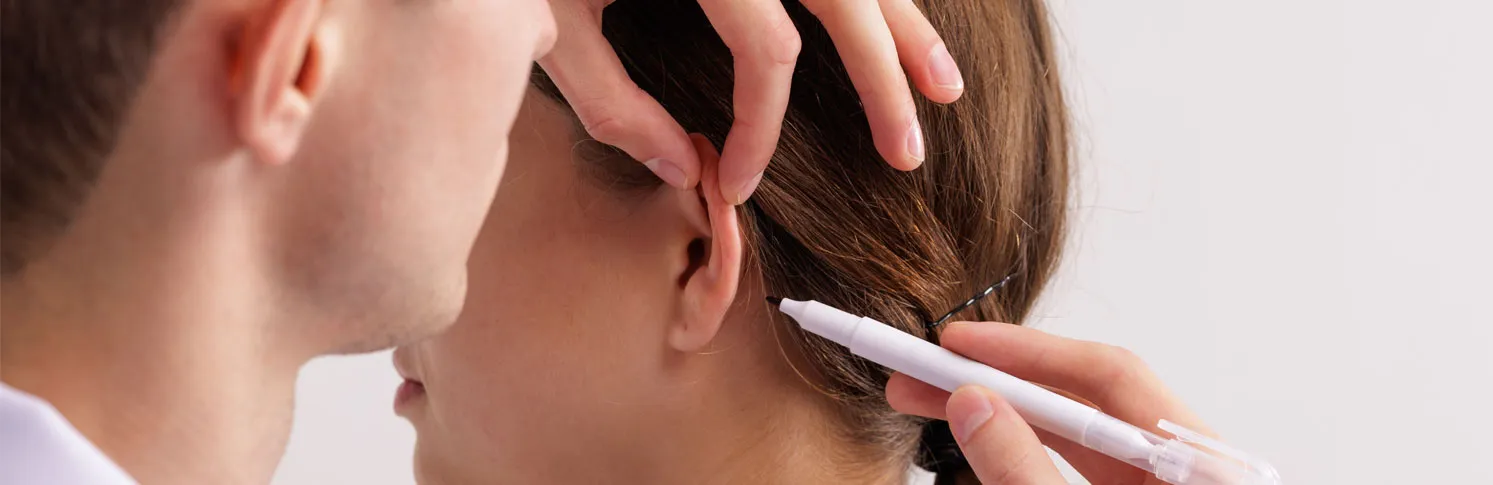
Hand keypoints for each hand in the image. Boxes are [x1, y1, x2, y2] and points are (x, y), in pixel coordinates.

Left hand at [540, 0, 964, 202]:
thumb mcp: (548, 20)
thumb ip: (611, 100)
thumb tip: (679, 168)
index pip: (766, 51)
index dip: (761, 128)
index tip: (739, 184)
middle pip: (845, 0)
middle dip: (882, 80)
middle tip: (906, 153)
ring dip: (906, 27)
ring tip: (944, 90)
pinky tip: (898, 23)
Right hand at [886, 322, 1212, 483]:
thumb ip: (1023, 472)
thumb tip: (974, 405)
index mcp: (1203, 466)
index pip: (1109, 376)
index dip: (1026, 353)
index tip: (958, 344)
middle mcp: (1184, 468)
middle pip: (1084, 397)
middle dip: (997, 381)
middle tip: (921, 372)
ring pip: (1073, 431)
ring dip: (998, 412)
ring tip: (928, 402)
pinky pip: (1074, 461)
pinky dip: (1020, 445)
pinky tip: (976, 433)